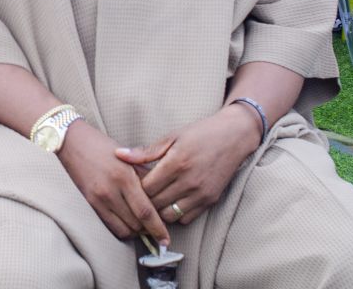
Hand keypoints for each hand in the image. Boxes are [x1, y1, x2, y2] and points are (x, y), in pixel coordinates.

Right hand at [57, 120, 170, 246]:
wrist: (72, 141)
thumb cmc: (102, 146)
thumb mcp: (128, 158)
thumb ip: (146, 178)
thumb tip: (163, 198)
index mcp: (124, 176)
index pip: (146, 211)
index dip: (158, 229)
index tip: (166, 239)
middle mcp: (111, 190)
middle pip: (136, 224)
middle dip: (149, 229)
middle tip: (156, 227)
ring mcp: (98, 198)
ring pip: (124, 229)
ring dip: (135, 231)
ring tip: (142, 225)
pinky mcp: (90, 202)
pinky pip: (110, 226)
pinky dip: (122, 229)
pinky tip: (127, 223)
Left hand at [114, 105, 261, 224]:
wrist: (234, 137)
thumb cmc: (199, 134)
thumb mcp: (171, 137)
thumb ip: (145, 151)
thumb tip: (119, 155)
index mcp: (176, 163)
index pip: (146, 188)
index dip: (135, 187)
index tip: (131, 182)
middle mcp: (189, 182)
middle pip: (155, 204)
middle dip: (144, 200)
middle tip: (138, 193)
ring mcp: (201, 194)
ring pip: (169, 215)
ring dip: (159, 210)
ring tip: (154, 198)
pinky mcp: (211, 201)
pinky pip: (186, 218)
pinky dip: (175, 214)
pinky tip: (170, 201)